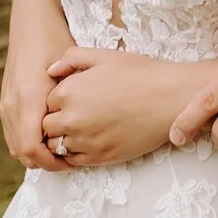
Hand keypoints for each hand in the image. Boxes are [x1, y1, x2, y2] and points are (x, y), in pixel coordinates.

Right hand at [0, 43, 70, 171]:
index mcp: (29, 98)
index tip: (72, 160)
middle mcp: (12, 104)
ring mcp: (5, 103)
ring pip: (15, 146)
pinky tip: (49, 135)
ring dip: (36, 154)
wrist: (32, 21)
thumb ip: (72, 101)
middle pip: (22, 153)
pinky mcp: (4, 101)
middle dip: (46, 162)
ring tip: (62, 148)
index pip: (31, 148)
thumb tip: (82, 131)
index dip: (51, 162)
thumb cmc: (57, 40)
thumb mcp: (70, 68)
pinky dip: (27, 142)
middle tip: (70, 159)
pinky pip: (12, 134)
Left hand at [42, 50, 217, 166]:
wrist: (170, 98)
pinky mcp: (99, 158)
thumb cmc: (140, 73)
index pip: (47, 103)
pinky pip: (73, 161)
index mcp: (69, 92)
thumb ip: (72, 59)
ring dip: (64, 139)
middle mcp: (71, 118)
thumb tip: (50, 71)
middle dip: (57, 121)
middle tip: (78, 115)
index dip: (60, 101)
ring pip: (57, 146)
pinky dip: (76, 154)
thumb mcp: (104, 56)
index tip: (76, 99)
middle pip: (47, 127)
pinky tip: (91, 142)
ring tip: (84, 130)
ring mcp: (84, 141)